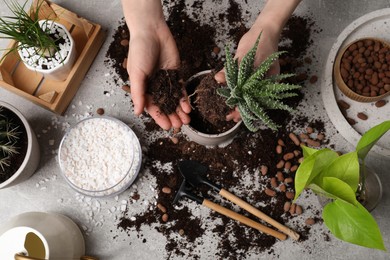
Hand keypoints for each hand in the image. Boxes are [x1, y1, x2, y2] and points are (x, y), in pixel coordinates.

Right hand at [122, 0, 190, 129]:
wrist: (152, 31)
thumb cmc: (140, 51)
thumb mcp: (136, 73)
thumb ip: (139, 93)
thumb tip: (138, 112)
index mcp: (143, 88)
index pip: (152, 107)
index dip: (160, 117)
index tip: (167, 127)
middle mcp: (155, 87)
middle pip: (165, 106)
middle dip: (172, 116)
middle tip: (179, 126)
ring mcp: (166, 81)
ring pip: (174, 100)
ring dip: (179, 111)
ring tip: (186, 121)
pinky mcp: (176, 74)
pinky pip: (181, 89)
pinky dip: (184, 99)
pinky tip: (188, 107)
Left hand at [214, 0, 300, 121]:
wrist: (264, 31)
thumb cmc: (259, 42)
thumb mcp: (244, 55)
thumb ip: (231, 69)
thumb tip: (218, 79)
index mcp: (268, 82)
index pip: (256, 101)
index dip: (245, 110)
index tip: (235, 115)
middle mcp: (265, 83)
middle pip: (254, 101)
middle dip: (243, 110)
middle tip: (230, 118)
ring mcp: (260, 79)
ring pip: (250, 97)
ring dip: (241, 104)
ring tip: (232, 114)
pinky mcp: (253, 75)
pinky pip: (246, 87)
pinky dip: (239, 93)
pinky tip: (232, 98)